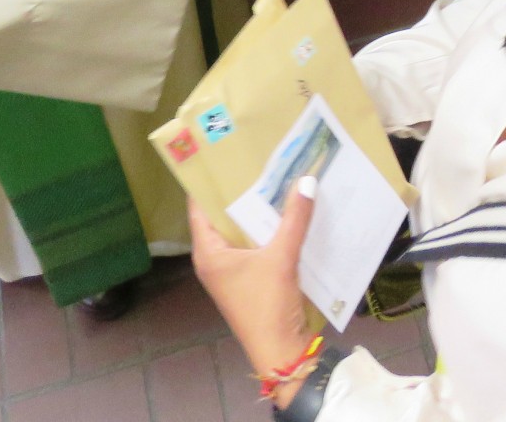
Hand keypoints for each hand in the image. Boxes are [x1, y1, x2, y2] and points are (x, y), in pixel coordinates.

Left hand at [190, 179, 319, 405]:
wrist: (282, 352)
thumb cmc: (267, 305)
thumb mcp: (282, 258)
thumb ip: (294, 218)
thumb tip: (306, 179)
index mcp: (208, 253)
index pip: (200, 207)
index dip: (209, 181)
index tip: (222, 153)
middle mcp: (215, 259)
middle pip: (223, 217)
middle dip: (240, 191)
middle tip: (258, 157)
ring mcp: (232, 271)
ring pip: (242, 231)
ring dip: (257, 210)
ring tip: (276, 176)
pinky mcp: (251, 279)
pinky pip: (256, 244)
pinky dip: (268, 229)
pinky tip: (288, 211)